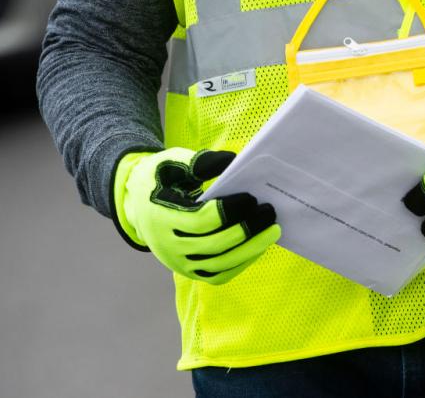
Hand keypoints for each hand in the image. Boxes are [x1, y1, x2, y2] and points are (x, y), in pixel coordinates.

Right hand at [112, 147, 280, 284]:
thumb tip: (232, 161)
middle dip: (247, 230)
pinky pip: (220, 274)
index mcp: (160, 218)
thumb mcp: (173, 163)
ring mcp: (179, 264)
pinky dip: (242, 262)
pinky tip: (260, 246)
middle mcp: (167, 247)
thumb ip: (200, 162)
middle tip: (270, 212)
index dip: (229, 211)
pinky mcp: (190, 272)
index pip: (201, 220)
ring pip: (220, 264)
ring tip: (273, 231)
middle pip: (214, 245)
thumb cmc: (161, 180)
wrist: (140, 206)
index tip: (252, 198)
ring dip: (251, 249)